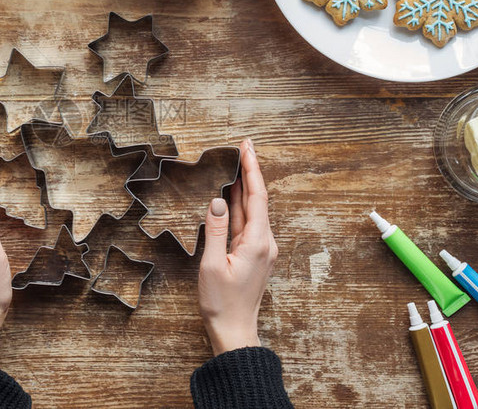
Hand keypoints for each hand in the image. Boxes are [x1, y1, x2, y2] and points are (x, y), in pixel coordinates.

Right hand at [198, 138, 277, 355]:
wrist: (234, 331)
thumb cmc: (221, 302)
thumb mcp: (212, 264)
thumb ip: (215, 230)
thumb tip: (217, 201)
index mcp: (257, 242)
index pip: (257, 197)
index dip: (252, 169)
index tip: (247, 147)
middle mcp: (265, 243)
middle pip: (257, 200)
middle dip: (249, 172)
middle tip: (242, 147)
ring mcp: (262, 249)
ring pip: (252, 211)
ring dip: (243, 188)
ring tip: (235, 165)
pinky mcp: (255, 256)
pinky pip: (247, 224)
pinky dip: (240, 206)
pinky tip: (230, 197)